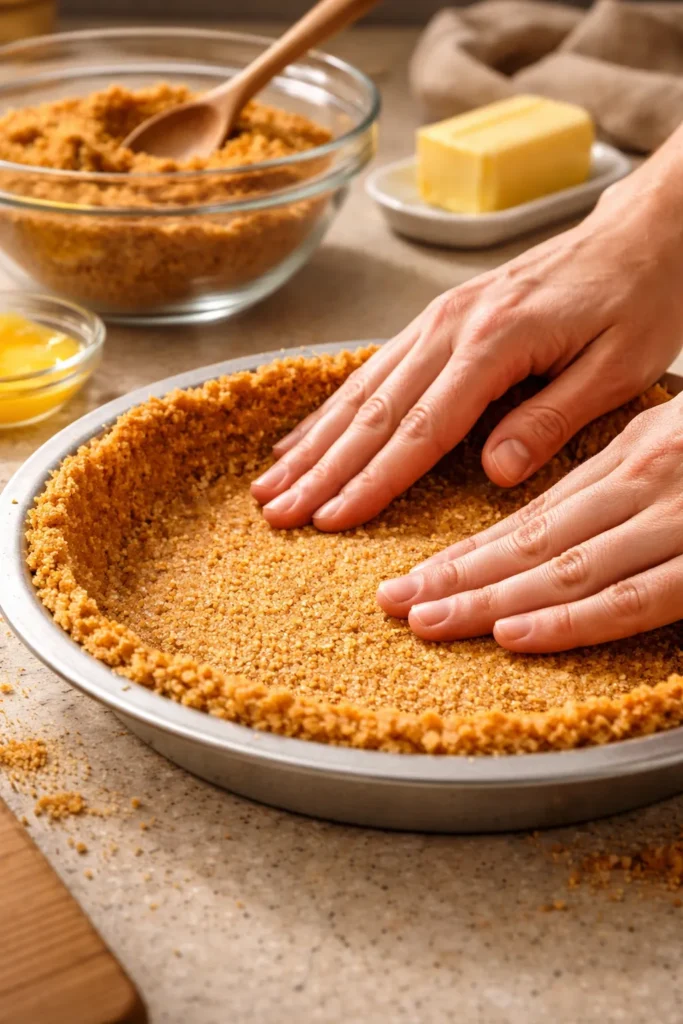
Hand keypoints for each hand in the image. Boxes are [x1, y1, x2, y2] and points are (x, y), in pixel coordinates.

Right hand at [251, 182, 682, 531]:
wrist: (644, 231)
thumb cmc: (638, 299)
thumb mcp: (619, 367)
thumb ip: (552, 419)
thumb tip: (494, 474)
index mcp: (496, 341)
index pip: (422, 427)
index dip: (373, 480)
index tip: (331, 519)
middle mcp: (452, 325)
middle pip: (374, 410)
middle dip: (322, 467)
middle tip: (276, 511)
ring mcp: (438, 317)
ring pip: (362, 389)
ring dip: (313, 441)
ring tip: (270, 483)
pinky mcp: (437, 318)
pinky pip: (374, 368)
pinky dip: (334, 407)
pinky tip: (305, 435)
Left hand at [376, 394, 682, 651]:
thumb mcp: (679, 435)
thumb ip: (621, 475)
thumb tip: (552, 508)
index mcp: (630, 455)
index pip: (534, 514)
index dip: (470, 550)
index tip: (416, 578)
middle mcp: (640, 482)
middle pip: (532, 541)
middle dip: (456, 577)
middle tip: (393, 602)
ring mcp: (674, 520)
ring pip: (565, 569)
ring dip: (488, 599)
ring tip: (426, 621)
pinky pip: (633, 599)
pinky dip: (569, 621)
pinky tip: (512, 634)